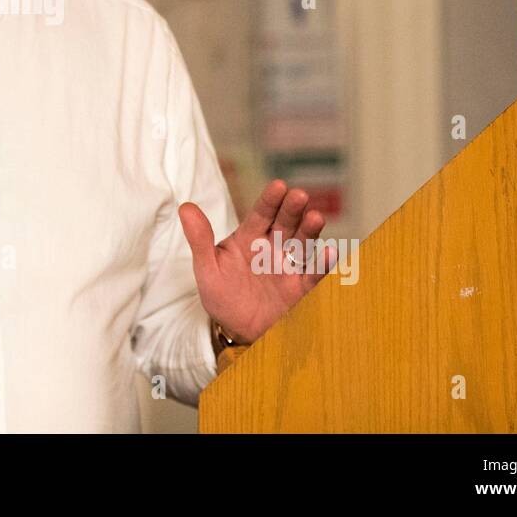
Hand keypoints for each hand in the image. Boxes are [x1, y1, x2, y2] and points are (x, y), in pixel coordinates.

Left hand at [178, 179, 335, 343]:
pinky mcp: (301, 290)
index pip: (261, 214)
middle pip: (285, 223)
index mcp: (250, 238)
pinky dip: (323, 265)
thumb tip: (185, 207)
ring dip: (309, 230)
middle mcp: (273, 247)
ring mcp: (288, 267)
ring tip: (315, 217)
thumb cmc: (221, 296)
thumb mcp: (207, 269)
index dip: (270, 200)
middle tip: (299, 195)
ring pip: (302, 244)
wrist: (237, 330)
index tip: (279, 185)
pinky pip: (313, 276)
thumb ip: (199, 239)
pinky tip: (331, 253)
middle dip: (292, 209)